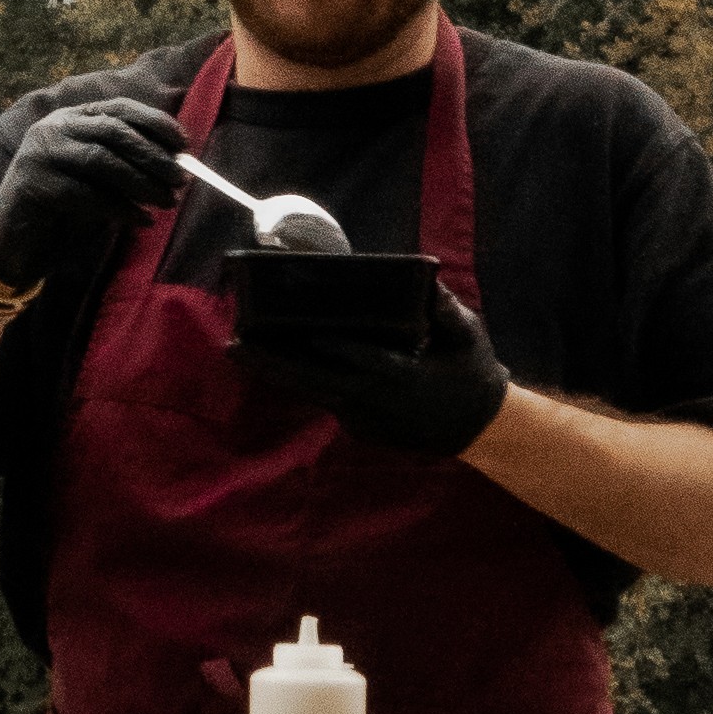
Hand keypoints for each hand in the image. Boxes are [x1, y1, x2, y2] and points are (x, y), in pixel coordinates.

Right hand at [0, 90, 186, 290]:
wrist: (15, 242)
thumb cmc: (64, 209)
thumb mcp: (98, 180)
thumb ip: (126, 165)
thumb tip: (176, 163)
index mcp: (71, 118)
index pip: (118, 108)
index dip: (154, 122)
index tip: (183, 143)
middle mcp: (53, 128)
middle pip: (112, 131)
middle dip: (152, 155)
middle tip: (181, 178)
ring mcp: (39, 153)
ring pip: (101, 160)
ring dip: (141, 182)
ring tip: (167, 201)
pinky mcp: (33, 184)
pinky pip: (86, 194)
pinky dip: (120, 208)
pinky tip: (142, 221)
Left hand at [233, 253, 508, 457]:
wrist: (479, 429)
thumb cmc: (472, 374)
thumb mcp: (468, 337)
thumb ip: (446, 311)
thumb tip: (427, 283)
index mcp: (401, 376)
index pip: (356, 358)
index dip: (326, 345)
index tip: (294, 329)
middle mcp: (373, 401)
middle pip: (313, 380)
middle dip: (272, 361)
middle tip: (233, 343)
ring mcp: (362, 419)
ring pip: (311, 392)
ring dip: (275, 371)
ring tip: (237, 350)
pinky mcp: (358, 429)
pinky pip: (324, 399)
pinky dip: (300, 381)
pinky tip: (273, 361)